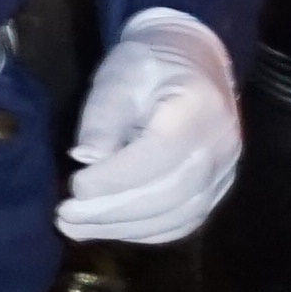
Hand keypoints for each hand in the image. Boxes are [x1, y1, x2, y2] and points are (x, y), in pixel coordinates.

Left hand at [56, 11, 244, 242]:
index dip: (115, 179)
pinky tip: (111, 228)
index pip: (158, 156)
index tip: (74, 187)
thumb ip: (102, 117)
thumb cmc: (147, 65)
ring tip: (77, 227)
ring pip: (179, 215)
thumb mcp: (118, 76)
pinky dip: (147, 230)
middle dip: (113, 212)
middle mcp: (220, 147)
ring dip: (125, 228)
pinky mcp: (218, 187)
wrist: (191, 61)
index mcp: (198, 110)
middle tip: (65, 217)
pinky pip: (186, 220)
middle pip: (170, 194)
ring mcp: (225, 171)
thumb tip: (86, 158)